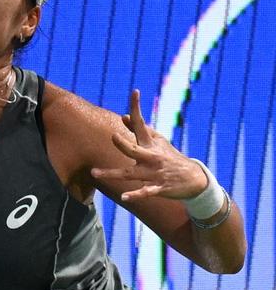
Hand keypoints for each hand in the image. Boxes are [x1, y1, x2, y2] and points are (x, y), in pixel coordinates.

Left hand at [90, 89, 207, 201]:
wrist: (194, 179)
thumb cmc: (169, 157)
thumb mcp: (157, 142)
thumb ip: (140, 131)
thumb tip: (123, 117)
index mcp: (150, 144)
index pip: (141, 123)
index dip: (137, 108)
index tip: (135, 92)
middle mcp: (151, 157)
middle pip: (133, 150)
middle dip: (124, 143)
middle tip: (114, 136)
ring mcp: (154, 173)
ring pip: (131, 174)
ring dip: (113, 174)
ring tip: (94, 173)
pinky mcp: (158, 188)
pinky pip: (145, 192)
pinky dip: (135, 194)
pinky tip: (124, 197)